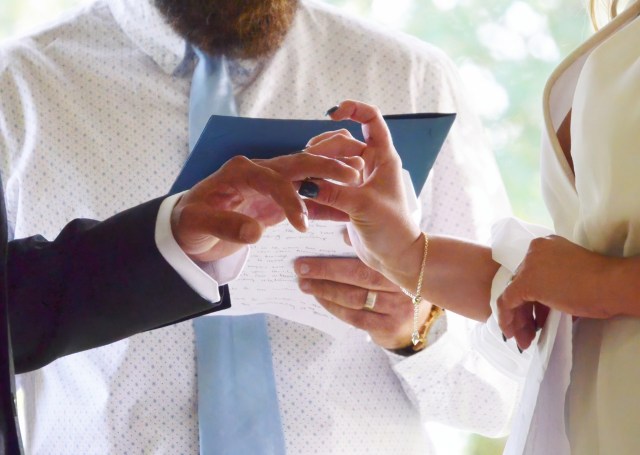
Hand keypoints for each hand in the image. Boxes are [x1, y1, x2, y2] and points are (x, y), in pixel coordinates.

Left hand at [171, 152, 362, 261]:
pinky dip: (325, 200)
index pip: (272, 179)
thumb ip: (225, 226)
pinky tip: (346, 207)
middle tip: (353, 174)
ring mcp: (271, 183)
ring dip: (332, 175)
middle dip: (325, 168)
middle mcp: (259, 171)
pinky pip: (306, 196)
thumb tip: (255, 232)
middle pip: (296, 164)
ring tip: (361, 178)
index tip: (302, 224)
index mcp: (239, 171)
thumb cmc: (190, 223)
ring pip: (306, 174)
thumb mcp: (197, 225)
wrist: (189, 228)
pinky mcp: (278, 199)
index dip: (289, 199)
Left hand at [294, 256, 431, 349]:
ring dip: (325, 290)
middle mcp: (401, 286)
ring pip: (354, 299)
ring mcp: (397, 309)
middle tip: (300, 268)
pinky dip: (334, 307)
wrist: (420, 316)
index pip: (365, 259)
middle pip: (358, 278)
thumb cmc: (396, 281)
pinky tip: (319, 299)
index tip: (313, 248)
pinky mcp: (388, 327)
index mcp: (400, 264)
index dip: (338, 255)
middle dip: (325, 272)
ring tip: (305, 284)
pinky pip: (355, 317)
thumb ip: (369, 248)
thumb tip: (340, 234)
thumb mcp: (390, 260)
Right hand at [302, 100, 421, 279]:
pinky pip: (325, 187)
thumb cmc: (391, 228)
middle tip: (307, 157)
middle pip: (342, 143)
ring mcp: (356, 183)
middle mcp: (369, 166)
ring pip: (330, 165)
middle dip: (323, 147)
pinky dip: (313, 190)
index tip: (332, 114)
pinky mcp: (346, 200)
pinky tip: (298, 196)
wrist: (395, 258)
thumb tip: (304, 185)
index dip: (353, 109)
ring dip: (315, 169)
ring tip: (299, 177)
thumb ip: (334, 193)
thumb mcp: (362, 206)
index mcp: (383, 157)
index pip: (371, 120)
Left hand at [497, 235, 618, 348]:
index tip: (536, 320)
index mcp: (545, 247)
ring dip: (518, 321)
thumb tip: (542, 311)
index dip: (531, 301)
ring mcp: (528, 265)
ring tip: (525, 341)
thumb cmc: (601, 284)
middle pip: (520, 286)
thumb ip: (552, 289)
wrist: (611, 284)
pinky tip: (511, 333)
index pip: (529, 275)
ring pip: (513, 295)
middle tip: (528, 334)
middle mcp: (533, 252)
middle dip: (524, 313)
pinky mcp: (526, 282)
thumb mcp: (570, 280)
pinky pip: (506, 302)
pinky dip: (507, 319)